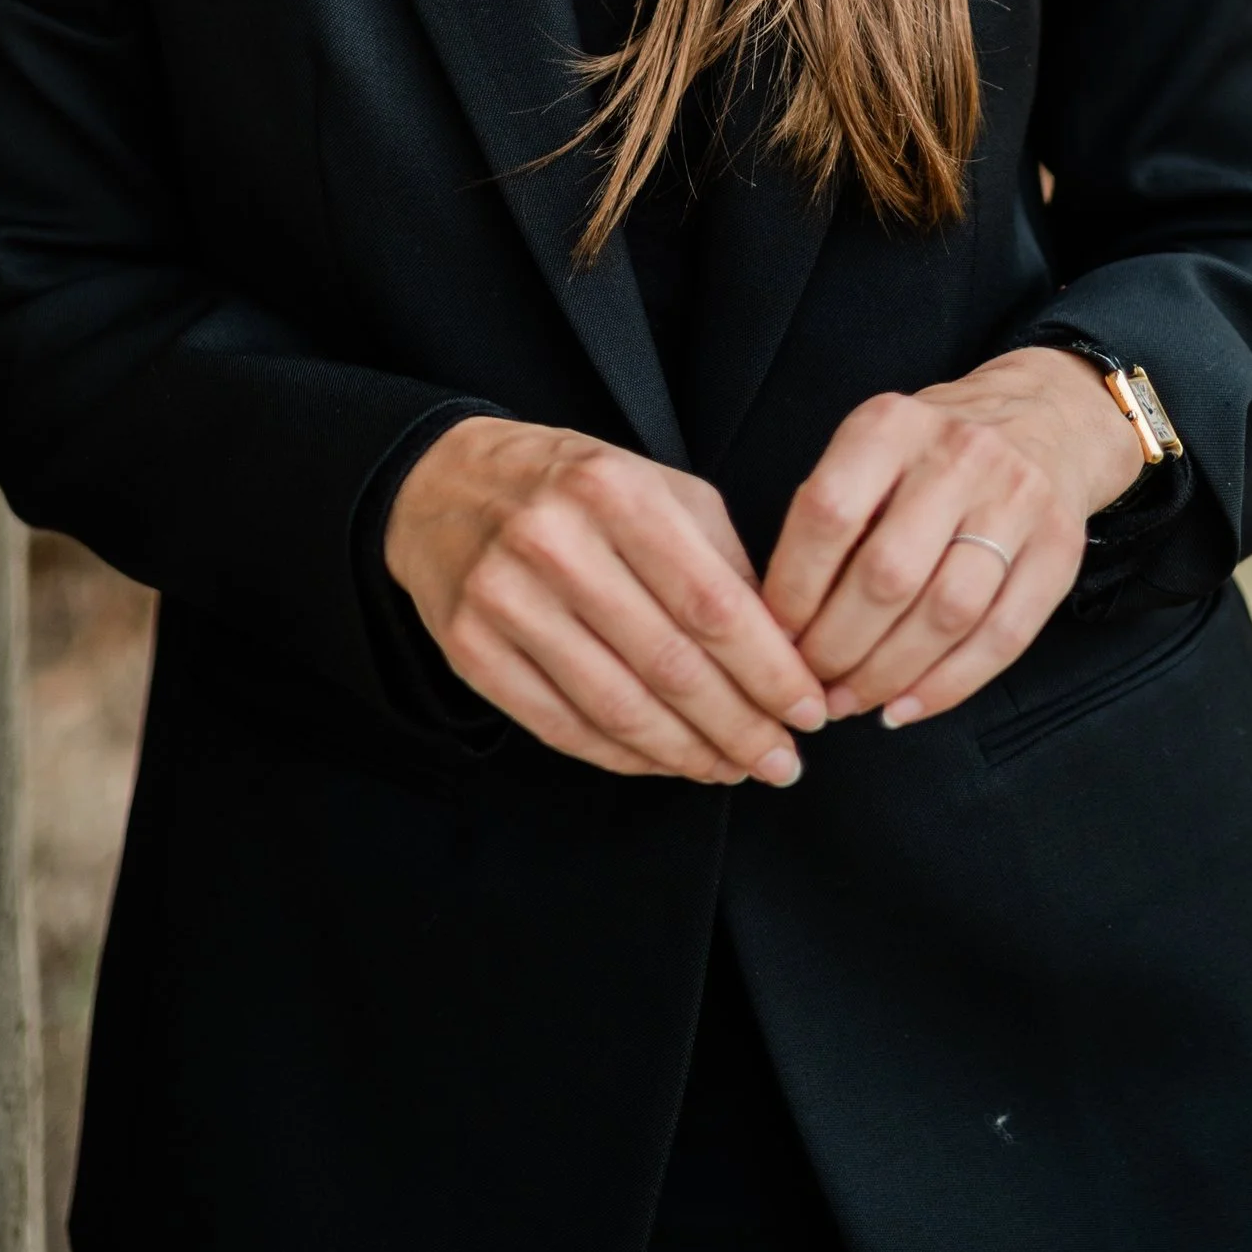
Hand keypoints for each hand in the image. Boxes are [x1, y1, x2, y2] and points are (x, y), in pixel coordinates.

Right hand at [385, 418, 828, 786]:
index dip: (769, 671)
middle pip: (669, 665)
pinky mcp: (469, 649)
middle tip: (782, 761)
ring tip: (733, 769)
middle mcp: (554, 543)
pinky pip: (562, 726)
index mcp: (614, 492)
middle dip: (740, 727)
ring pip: (616, 707)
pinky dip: (624, 757)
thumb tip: (784, 652)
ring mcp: (503, 599)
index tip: (809, 711)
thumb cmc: (573, 487)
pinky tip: (666, 762)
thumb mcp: (656, 486)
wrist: (443, 482)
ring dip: (688, 754)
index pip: (711, 605)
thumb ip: (722, 559)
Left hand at [761, 349, 1144, 731]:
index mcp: (892, 425)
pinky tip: (907, 706)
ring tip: (852, 701)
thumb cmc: (932, 451)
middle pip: (888, 573)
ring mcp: (1017, 501)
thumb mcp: (874, 448)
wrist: (1045, 418)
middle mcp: (959, 456)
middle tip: (811, 684)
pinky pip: (1003, 637)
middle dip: (838, 645)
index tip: (773, 637)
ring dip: (889, 673)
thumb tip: (780, 621)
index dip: (794, 588)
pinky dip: (948, 685)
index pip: (828, 514)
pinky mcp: (1059, 549)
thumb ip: (832, 515)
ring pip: (946, 612)